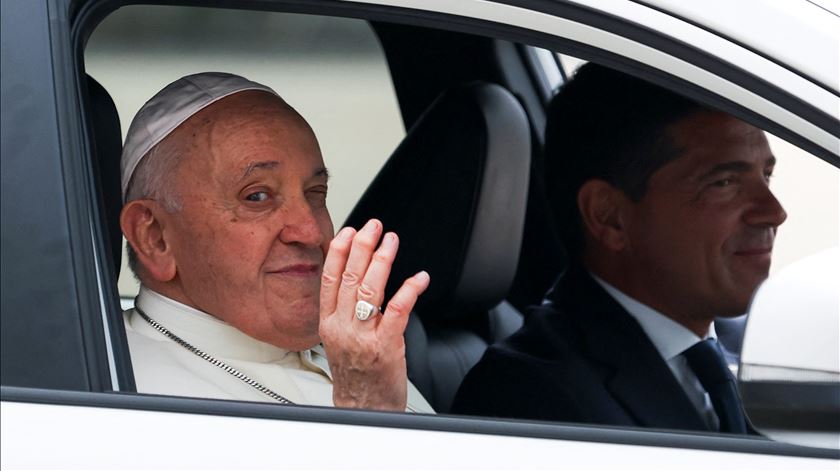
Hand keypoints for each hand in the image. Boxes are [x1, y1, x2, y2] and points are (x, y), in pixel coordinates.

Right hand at [319, 218, 429, 410]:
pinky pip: (397, 311)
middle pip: (349, 278)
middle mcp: (342, 327)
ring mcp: (363, 337)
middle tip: (375, 227)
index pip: (329, 279)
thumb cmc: (356, 372)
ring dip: (383, 261)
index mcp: (328, 323)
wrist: (364, 407)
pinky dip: (409, 290)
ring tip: (392, 242)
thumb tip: (360, 275)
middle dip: (363, 247)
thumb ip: (346, 309)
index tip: (350, 231)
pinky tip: (419, 278)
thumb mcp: (340, 338)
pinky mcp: (385, 347)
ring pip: (370, 289)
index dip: (338, 251)